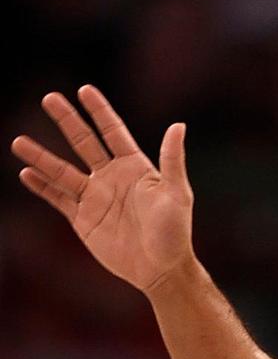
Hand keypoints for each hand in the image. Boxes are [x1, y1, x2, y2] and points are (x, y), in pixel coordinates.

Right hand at [12, 86, 193, 294]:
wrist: (161, 269)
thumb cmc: (175, 232)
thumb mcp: (177, 194)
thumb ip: (172, 160)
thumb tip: (179, 125)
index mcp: (135, 168)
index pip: (113, 132)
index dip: (99, 111)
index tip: (84, 90)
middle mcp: (112, 178)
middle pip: (84, 143)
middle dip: (67, 121)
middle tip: (49, 98)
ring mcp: (95, 198)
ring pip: (62, 171)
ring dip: (41, 156)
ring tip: (18, 141)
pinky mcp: (83, 219)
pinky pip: (58, 199)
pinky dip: (42, 187)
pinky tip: (26, 174)